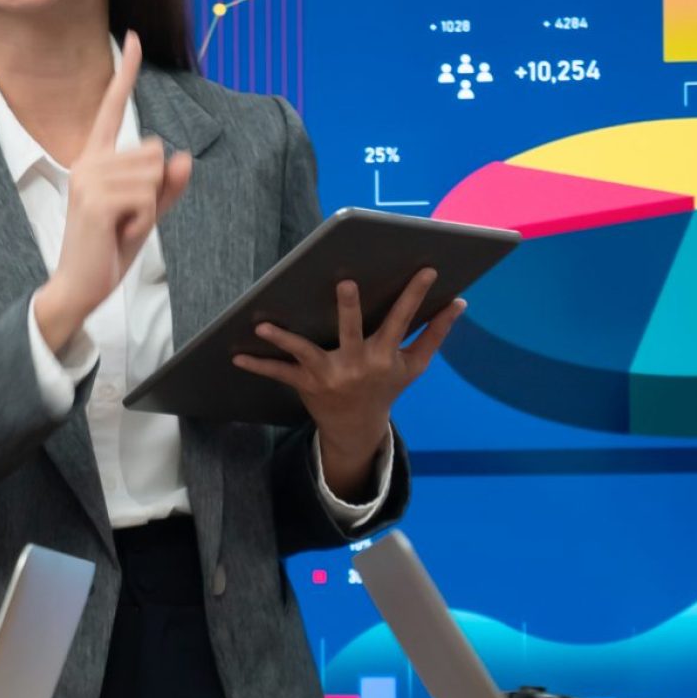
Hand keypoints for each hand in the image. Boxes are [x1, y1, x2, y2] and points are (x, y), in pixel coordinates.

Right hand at [31, 31, 191, 353]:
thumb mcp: (146, 214)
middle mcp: (89, 161)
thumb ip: (167, 187)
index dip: (124, 72)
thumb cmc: (109, 248)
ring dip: (149, 209)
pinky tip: (118, 234)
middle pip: (157, 152)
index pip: (114, 107)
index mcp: (97, 159)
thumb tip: (184, 157)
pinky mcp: (95, 199)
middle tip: (125, 219)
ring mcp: (89, 178)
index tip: (130, 38)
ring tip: (120, 227)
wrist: (79, 286)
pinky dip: (143, 221)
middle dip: (156, 190)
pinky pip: (147, 198)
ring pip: (155, 175)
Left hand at [234, 269, 462, 498]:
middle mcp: (357, 363)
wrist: (358, 427)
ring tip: (264, 326)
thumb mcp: (413, 366)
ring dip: (284, 339)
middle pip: (353, 330)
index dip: (414, 295)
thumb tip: (460, 303)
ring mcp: (330, 374)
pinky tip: (236, 356)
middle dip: (349, 308)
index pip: (403, 320)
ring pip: (305, 352)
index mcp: (384, 355)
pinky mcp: (307, 384)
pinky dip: (259, 365)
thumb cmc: (386, 387)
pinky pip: (279, 373)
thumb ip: (435, 334)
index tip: (425, 270)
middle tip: (345, 283)